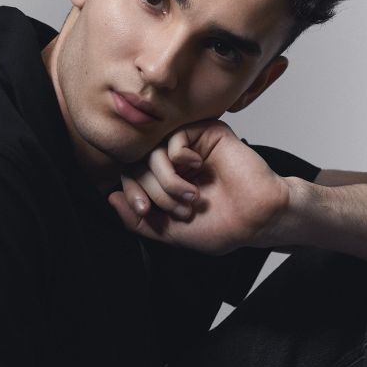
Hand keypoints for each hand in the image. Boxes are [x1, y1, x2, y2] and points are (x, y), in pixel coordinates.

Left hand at [108, 119, 290, 254]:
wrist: (257, 220)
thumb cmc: (221, 227)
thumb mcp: (169, 233)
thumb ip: (137, 220)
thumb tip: (110, 198)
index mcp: (164, 182)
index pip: (129, 176)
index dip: (130, 193)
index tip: (144, 211)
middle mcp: (173, 162)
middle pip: (137, 163)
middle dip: (152, 191)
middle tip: (178, 209)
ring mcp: (189, 146)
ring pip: (152, 151)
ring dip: (167, 180)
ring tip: (190, 197)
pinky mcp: (206, 132)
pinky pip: (174, 138)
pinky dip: (180, 158)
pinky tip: (199, 169)